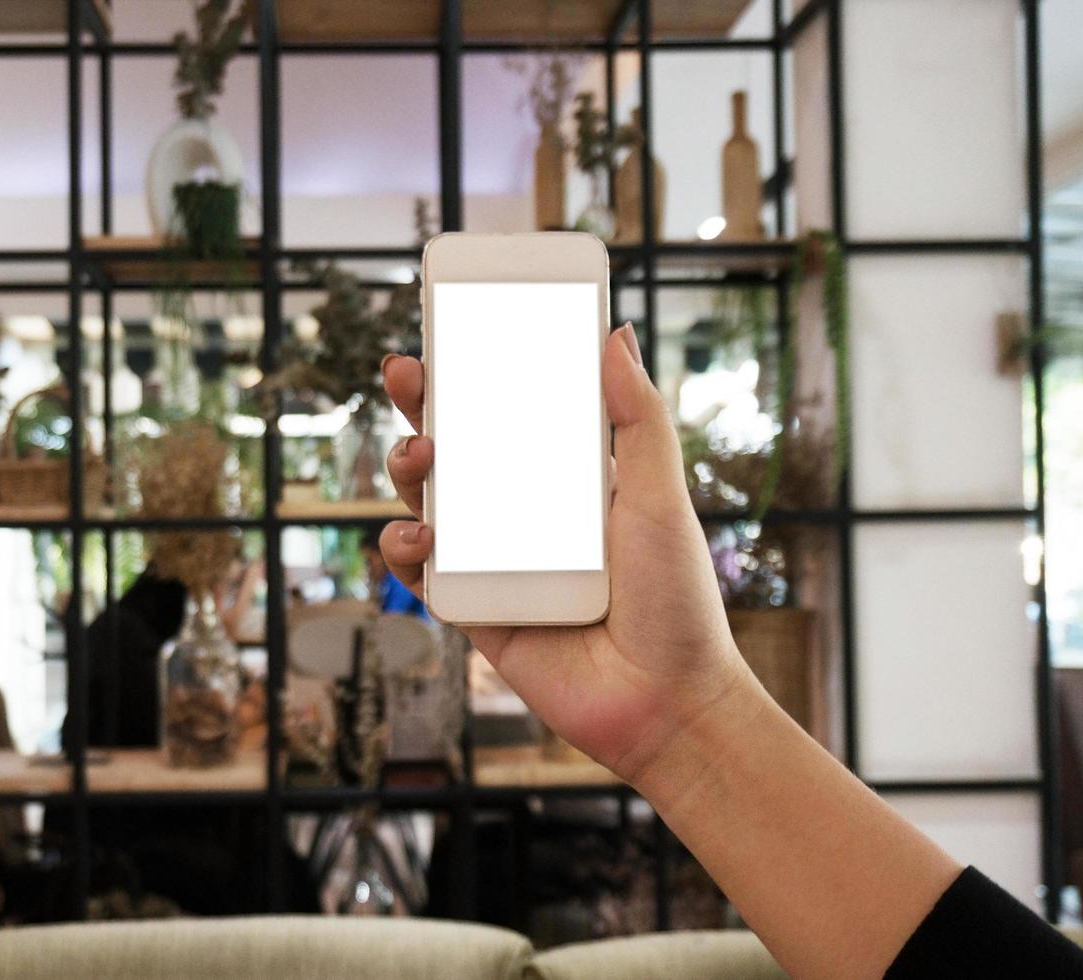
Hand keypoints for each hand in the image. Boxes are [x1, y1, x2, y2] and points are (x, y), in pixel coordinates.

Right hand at [379, 323, 752, 783]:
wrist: (666, 704)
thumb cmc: (677, 601)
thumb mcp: (659, 497)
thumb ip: (636, 419)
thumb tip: (616, 333)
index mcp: (571, 482)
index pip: (514, 415)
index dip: (478, 375)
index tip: (451, 334)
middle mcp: (528, 518)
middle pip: (460, 450)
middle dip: (425, 409)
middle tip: (405, 374)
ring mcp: (496, 564)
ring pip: (430, 504)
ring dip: (409, 471)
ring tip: (419, 457)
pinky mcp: (474, 613)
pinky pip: (423, 573)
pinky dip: (408, 549)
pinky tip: (422, 536)